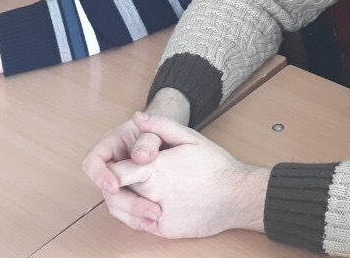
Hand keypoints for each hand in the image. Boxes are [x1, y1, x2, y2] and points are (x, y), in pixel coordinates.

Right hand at [83, 89, 191, 223]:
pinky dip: (138, 218)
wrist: (170, 139)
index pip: (93, 161)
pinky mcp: (130, 194)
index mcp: (110, 145)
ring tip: (155, 218)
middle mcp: (111, 166)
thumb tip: (139, 156)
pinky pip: (127, 211)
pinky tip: (152, 222)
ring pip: (116, 203)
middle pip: (105, 188)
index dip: (100, 175)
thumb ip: (148, 139)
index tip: (115, 186)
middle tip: (148, 209)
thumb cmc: (159, 131)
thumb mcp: (156, 130)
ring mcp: (120, 182)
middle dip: (125, 201)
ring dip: (133, 214)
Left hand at [104, 113, 268, 237]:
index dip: (111, 171)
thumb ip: (161, 126)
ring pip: (126, 212)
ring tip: (134, 193)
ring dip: (124, 203)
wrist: (237, 195)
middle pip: (118, 193)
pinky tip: (148, 206)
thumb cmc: (216, 166)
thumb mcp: (191, 138)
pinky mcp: (166, 231)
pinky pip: (141, 225)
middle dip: (116, 186)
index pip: (117, 173)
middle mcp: (154, 194)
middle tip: (124, 180)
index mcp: (156, 169)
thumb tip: (137, 117)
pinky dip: (138, 217)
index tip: (115, 168)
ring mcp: (159, 215)